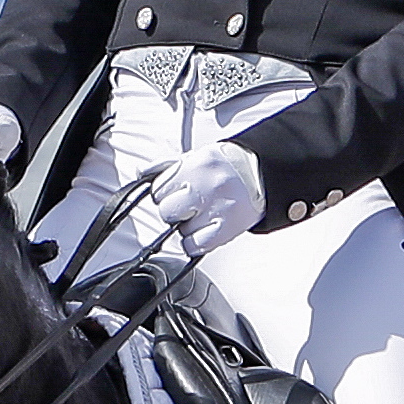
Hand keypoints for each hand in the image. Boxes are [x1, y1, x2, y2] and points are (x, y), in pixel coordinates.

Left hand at [142, 141, 263, 256]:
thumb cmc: (227, 167)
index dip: (163, 194)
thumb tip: (141, 172)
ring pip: (181, 231)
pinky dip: (195, 242)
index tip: (173, 193)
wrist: (262, 174)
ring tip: (202, 214)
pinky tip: (203, 230)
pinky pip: (195, 246)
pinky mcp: (227, 230)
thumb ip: (168, 166)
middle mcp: (207, 187)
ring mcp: (217, 210)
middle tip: (188, 205)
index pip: (158, 190)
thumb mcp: (197, 157)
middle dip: (174, 210)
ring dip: (187, 226)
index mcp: (197, 165)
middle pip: (167, 211)